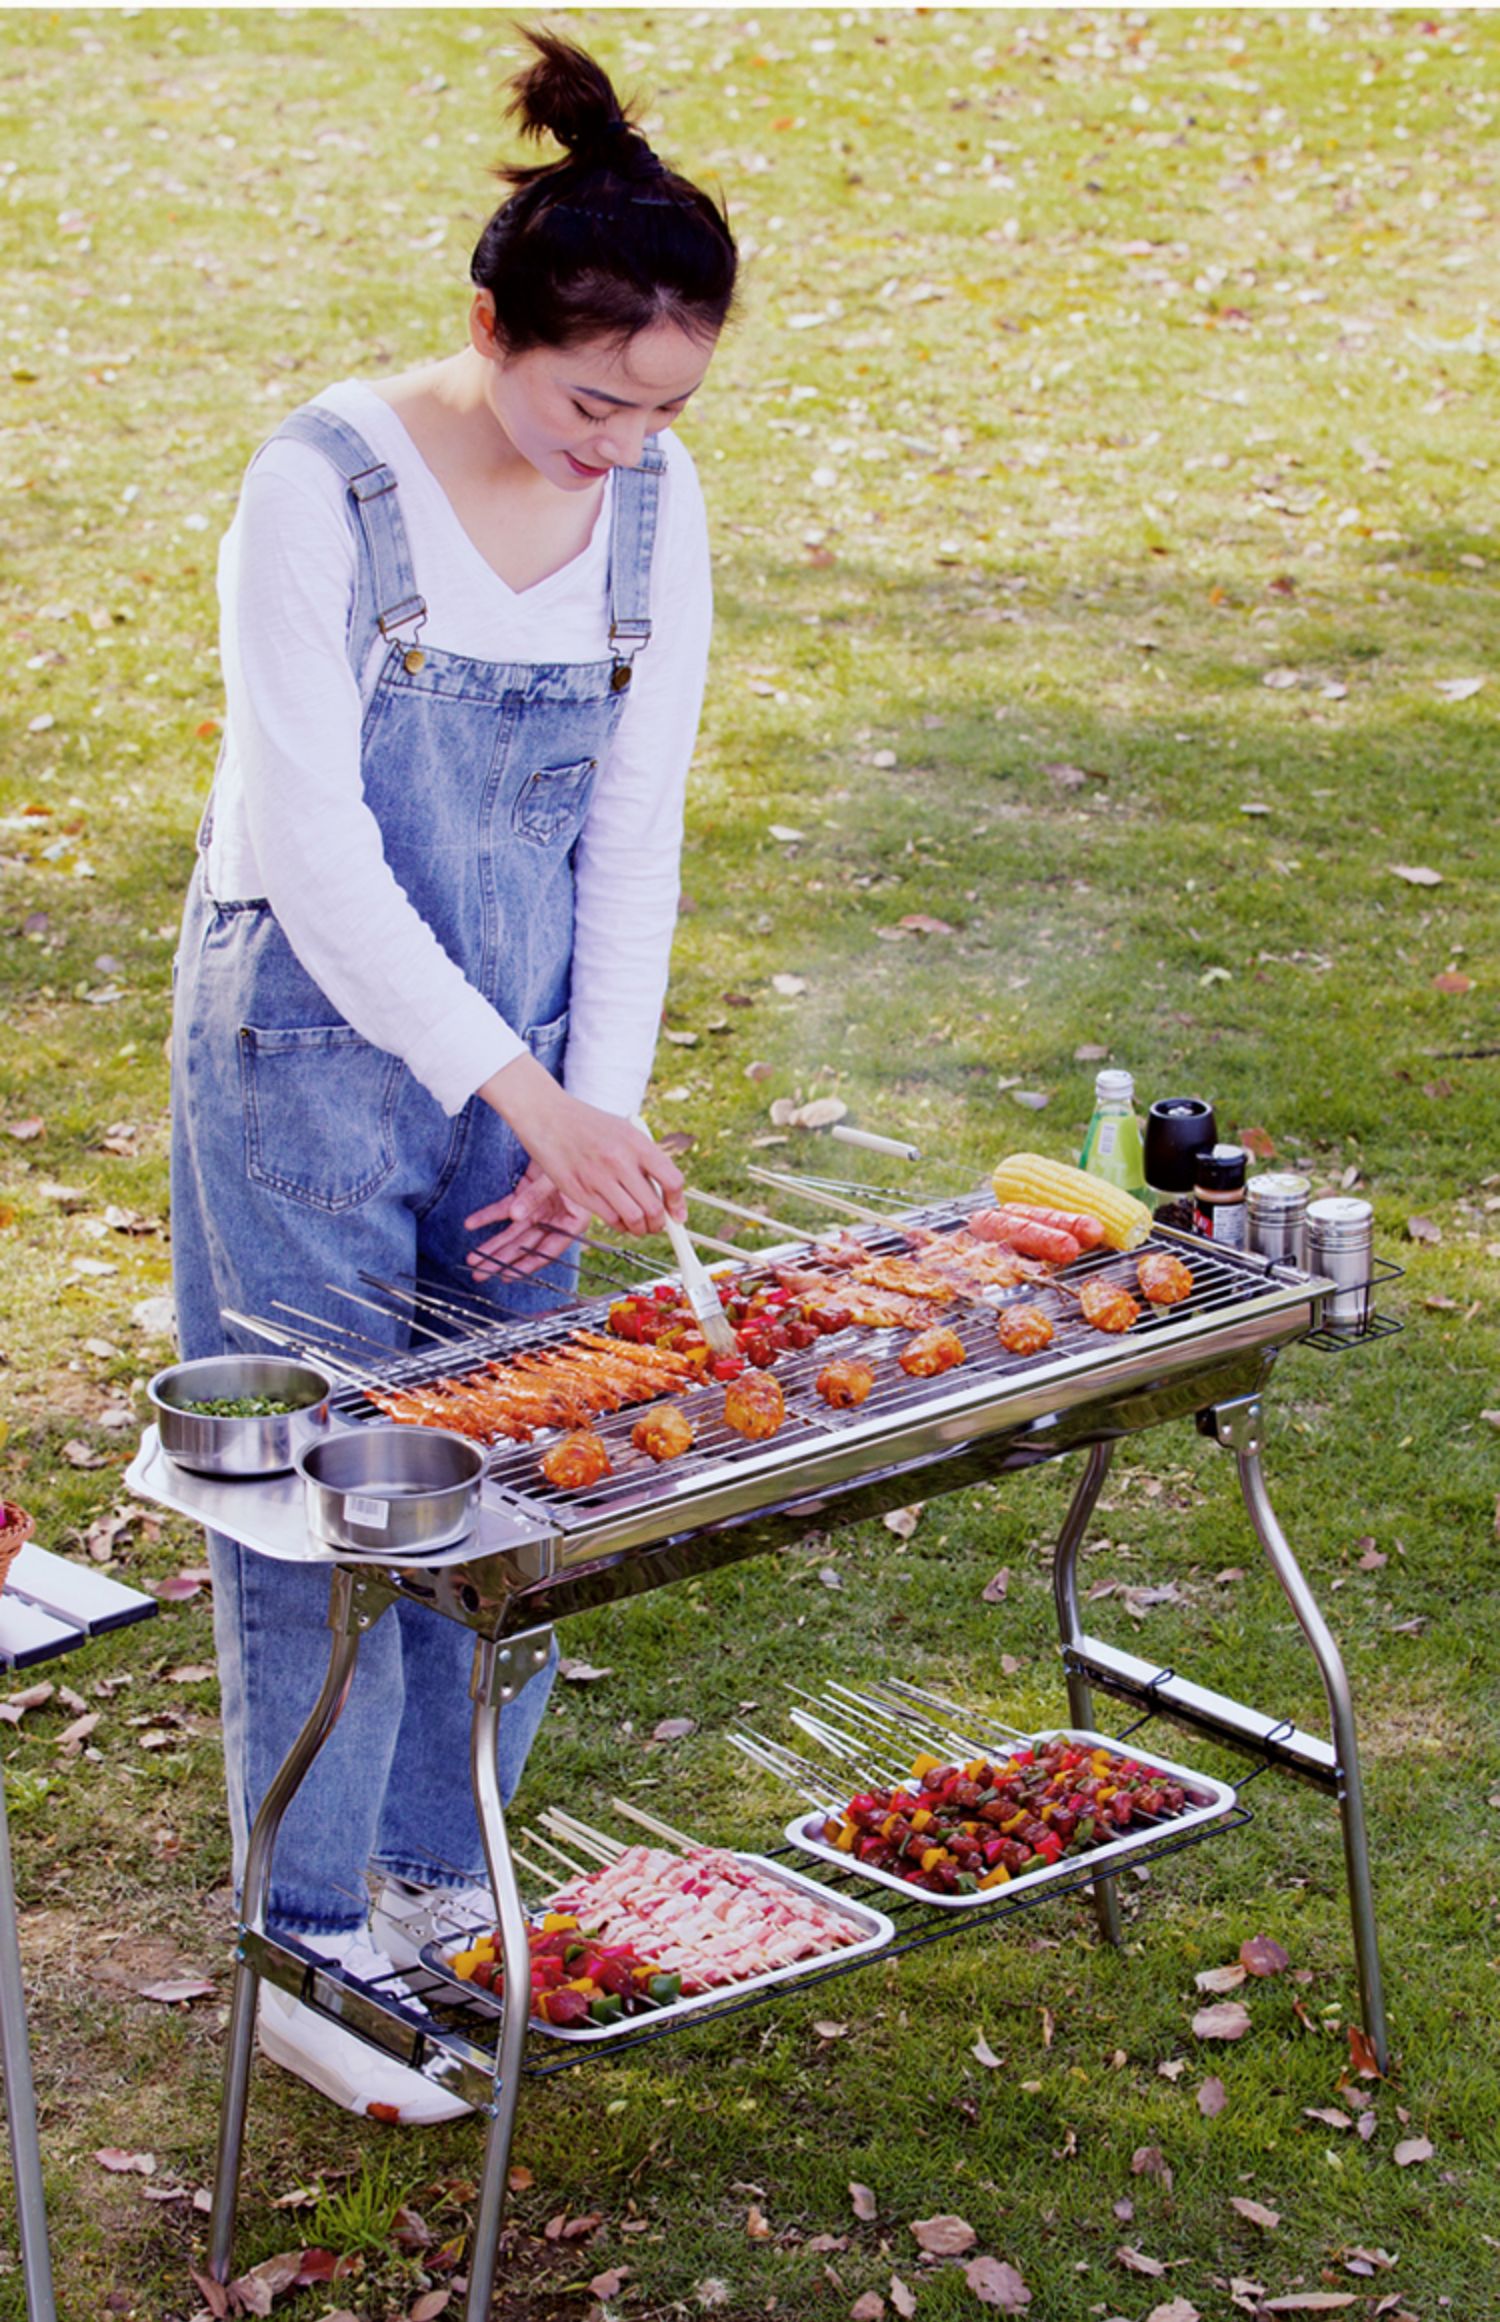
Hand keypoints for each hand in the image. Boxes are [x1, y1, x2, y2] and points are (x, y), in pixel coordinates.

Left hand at [464, 1161, 589, 1279]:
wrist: (568, 1130)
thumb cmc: (574, 1154)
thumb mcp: (557, 1177)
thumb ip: (536, 1196)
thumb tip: (515, 1216)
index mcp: (574, 1220)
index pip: (549, 1249)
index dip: (528, 1264)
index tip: (508, 1276)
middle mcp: (556, 1217)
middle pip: (526, 1244)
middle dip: (502, 1259)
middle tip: (481, 1272)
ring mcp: (540, 1206)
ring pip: (513, 1231)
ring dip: (493, 1244)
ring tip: (473, 1258)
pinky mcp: (525, 1193)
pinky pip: (503, 1208)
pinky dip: (487, 1216)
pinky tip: (472, 1224)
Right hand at [473, 1053, 686, 1238]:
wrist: (547, 1116)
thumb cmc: (588, 1125)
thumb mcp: (623, 1131)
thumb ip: (645, 1158)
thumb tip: (667, 1194)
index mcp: (637, 1143)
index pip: (672, 1180)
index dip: (677, 1203)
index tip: (678, 1215)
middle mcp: (620, 1161)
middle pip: (654, 1208)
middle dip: (659, 1224)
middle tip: (657, 1225)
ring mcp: (599, 1178)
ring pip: (633, 1219)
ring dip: (640, 1229)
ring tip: (639, 1225)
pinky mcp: (580, 1191)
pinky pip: (610, 1219)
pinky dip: (619, 1225)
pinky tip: (619, 1219)